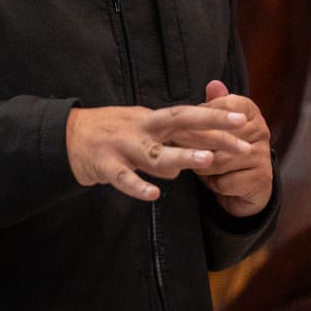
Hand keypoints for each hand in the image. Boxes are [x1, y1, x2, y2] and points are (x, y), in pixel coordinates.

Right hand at [65, 103, 251, 201]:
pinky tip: (153, 195)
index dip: (217, 118)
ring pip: (156, 152)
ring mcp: (123, 145)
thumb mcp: (141, 128)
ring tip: (207, 160)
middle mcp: (141, 127)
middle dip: (212, 130)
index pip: (190, 116)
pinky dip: (137, 186)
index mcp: (151, 119)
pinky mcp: (104, 164)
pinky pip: (123, 177)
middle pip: (181, 123)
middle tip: (242, 141)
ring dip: (182, 156)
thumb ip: (170, 139)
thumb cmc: (110, 133)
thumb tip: (200, 150)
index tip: (245, 121)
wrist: (65, 137)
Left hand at [195, 80, 272, 217]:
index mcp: (249, 111)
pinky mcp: (261, 179)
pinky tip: (213, 181)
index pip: (224, 106)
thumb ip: (213, 105)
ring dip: (202, 166)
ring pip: (219, 160)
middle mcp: (261, 130)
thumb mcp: (216, 126)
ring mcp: (262, 155)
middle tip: (177, 147)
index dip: (201, 116)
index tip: (185, 125)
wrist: (244, 186)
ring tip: (196, 165)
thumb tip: (213, 84)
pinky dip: (214, 184)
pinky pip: (225, 182)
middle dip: (195, 144)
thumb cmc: (224, 150)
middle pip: (218, 134)